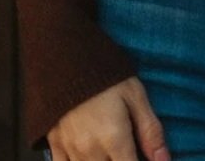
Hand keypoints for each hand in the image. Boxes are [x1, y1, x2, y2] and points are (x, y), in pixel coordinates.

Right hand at [45, 74, 170, 160]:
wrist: (65, 53)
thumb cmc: (105, 72)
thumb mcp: (135, 94)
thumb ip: (150, 131)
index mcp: (114, 138)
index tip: (143, 156)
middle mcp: (90, 151)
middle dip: (120, 160)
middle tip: (126, 147)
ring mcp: (70, 150)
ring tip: (110, 149)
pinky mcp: (54, 145)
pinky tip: (88, 155)